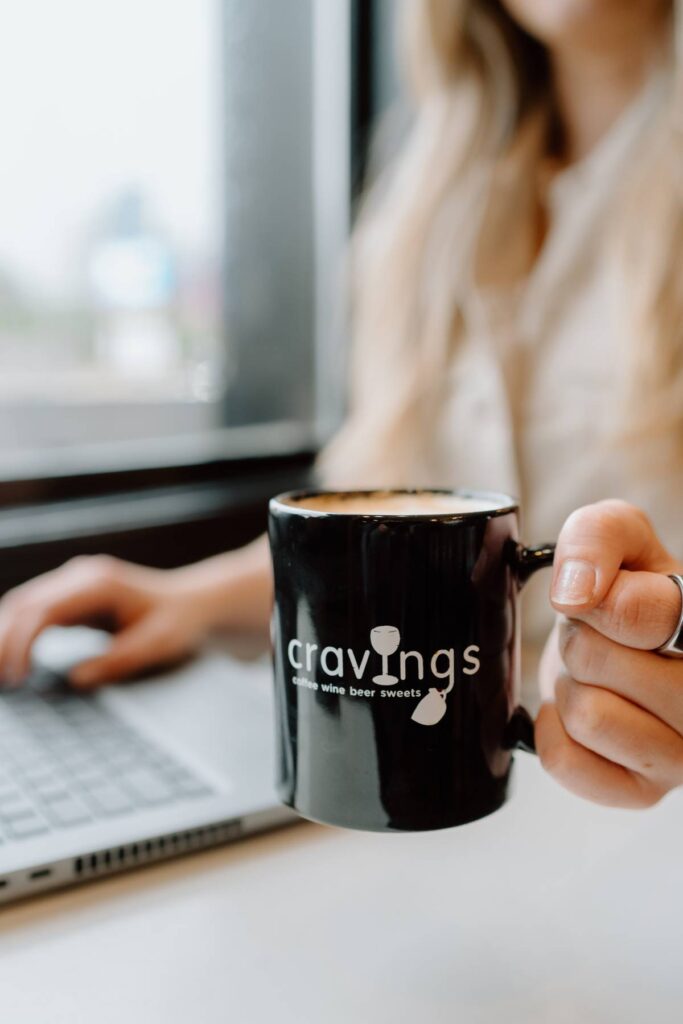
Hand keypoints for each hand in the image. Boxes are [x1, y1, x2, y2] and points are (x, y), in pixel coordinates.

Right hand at [0, 556, 214, 688]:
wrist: (193, 603)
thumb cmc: (179, 623)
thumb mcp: (157, 645)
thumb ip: (118, 661)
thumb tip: (76, 678)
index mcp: (98, 585)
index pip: (43, 611)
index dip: (21, 643)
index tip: (16, 677)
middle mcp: (81, 576)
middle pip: (23, 603)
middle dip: (2, 640)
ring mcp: (74, 580)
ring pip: (22, 603)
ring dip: (4, 635)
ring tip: (0, 675)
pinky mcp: (72, 593)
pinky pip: (34, 609)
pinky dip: (16, 632)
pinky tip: (9, 658)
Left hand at [536, 500, 682, 807]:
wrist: (616, 645)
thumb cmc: (622, 589)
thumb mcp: (614, 535)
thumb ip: (598, 536)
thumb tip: (578, 592)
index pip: (643, 615)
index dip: (597, 599)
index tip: (595, 596)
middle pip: (598, 661)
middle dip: (578, 639)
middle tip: (598, 638)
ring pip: (585, 715)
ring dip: (571, 685)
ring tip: (596, 675)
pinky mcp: (644, 792)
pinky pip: (566, 761)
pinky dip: (555, 730)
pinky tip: (582, 713)